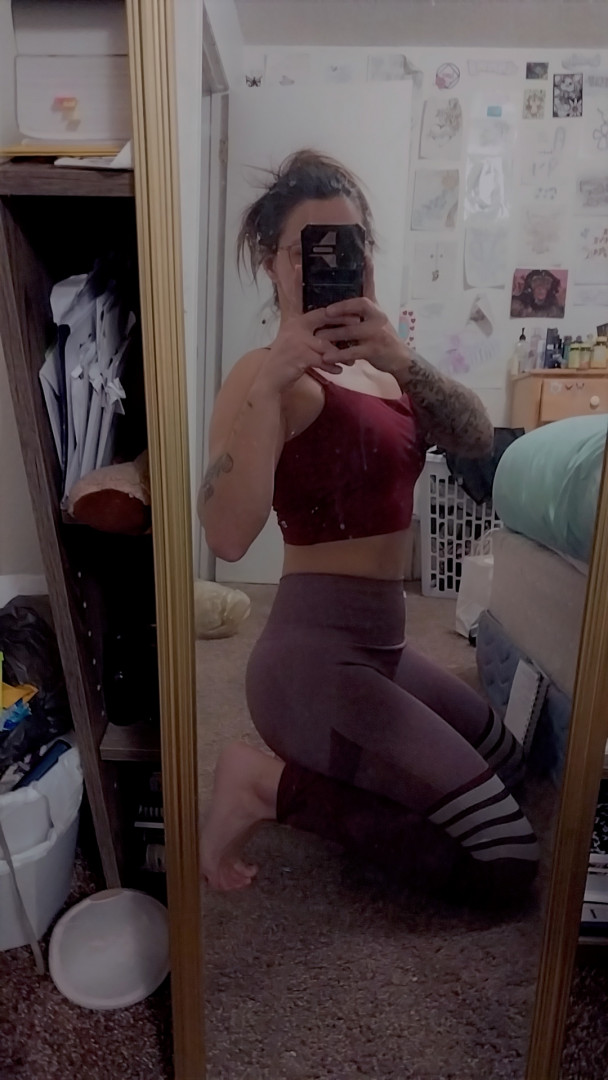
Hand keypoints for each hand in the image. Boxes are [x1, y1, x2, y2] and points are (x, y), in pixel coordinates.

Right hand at [259, 267, 361, 391]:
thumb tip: (326, 333)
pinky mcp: (301, 356)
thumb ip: (306, 334)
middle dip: (342, 319)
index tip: (302, 270)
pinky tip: (340, 369)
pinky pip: (324, 359)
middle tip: (357, 321)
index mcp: (293, 322)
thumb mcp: (292, 343)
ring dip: (341, 351)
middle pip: (323, 317)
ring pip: (327, 342)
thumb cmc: (284, 363)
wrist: (270, 380)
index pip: (301, 300)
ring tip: (353, 358)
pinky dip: (332, 365)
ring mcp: (297, 341)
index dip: (300, 285)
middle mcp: (295, 328)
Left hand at [314, 259, 408, 375]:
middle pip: (359, 306)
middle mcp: (378, 317)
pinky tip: (326, 357)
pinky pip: (353, 352)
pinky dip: (339, 355)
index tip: (363, 258)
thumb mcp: (375, 318)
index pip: (369, 287)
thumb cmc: (382, 336)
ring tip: (318, 336)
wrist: (399, 358)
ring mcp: (377, 334)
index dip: (366, 273)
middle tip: (324, 311)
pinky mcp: (374, 350)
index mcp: (375, 308)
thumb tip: (354, 283)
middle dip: (340, 308)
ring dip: (333, 334)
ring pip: (352, 330)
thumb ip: (363, 306)